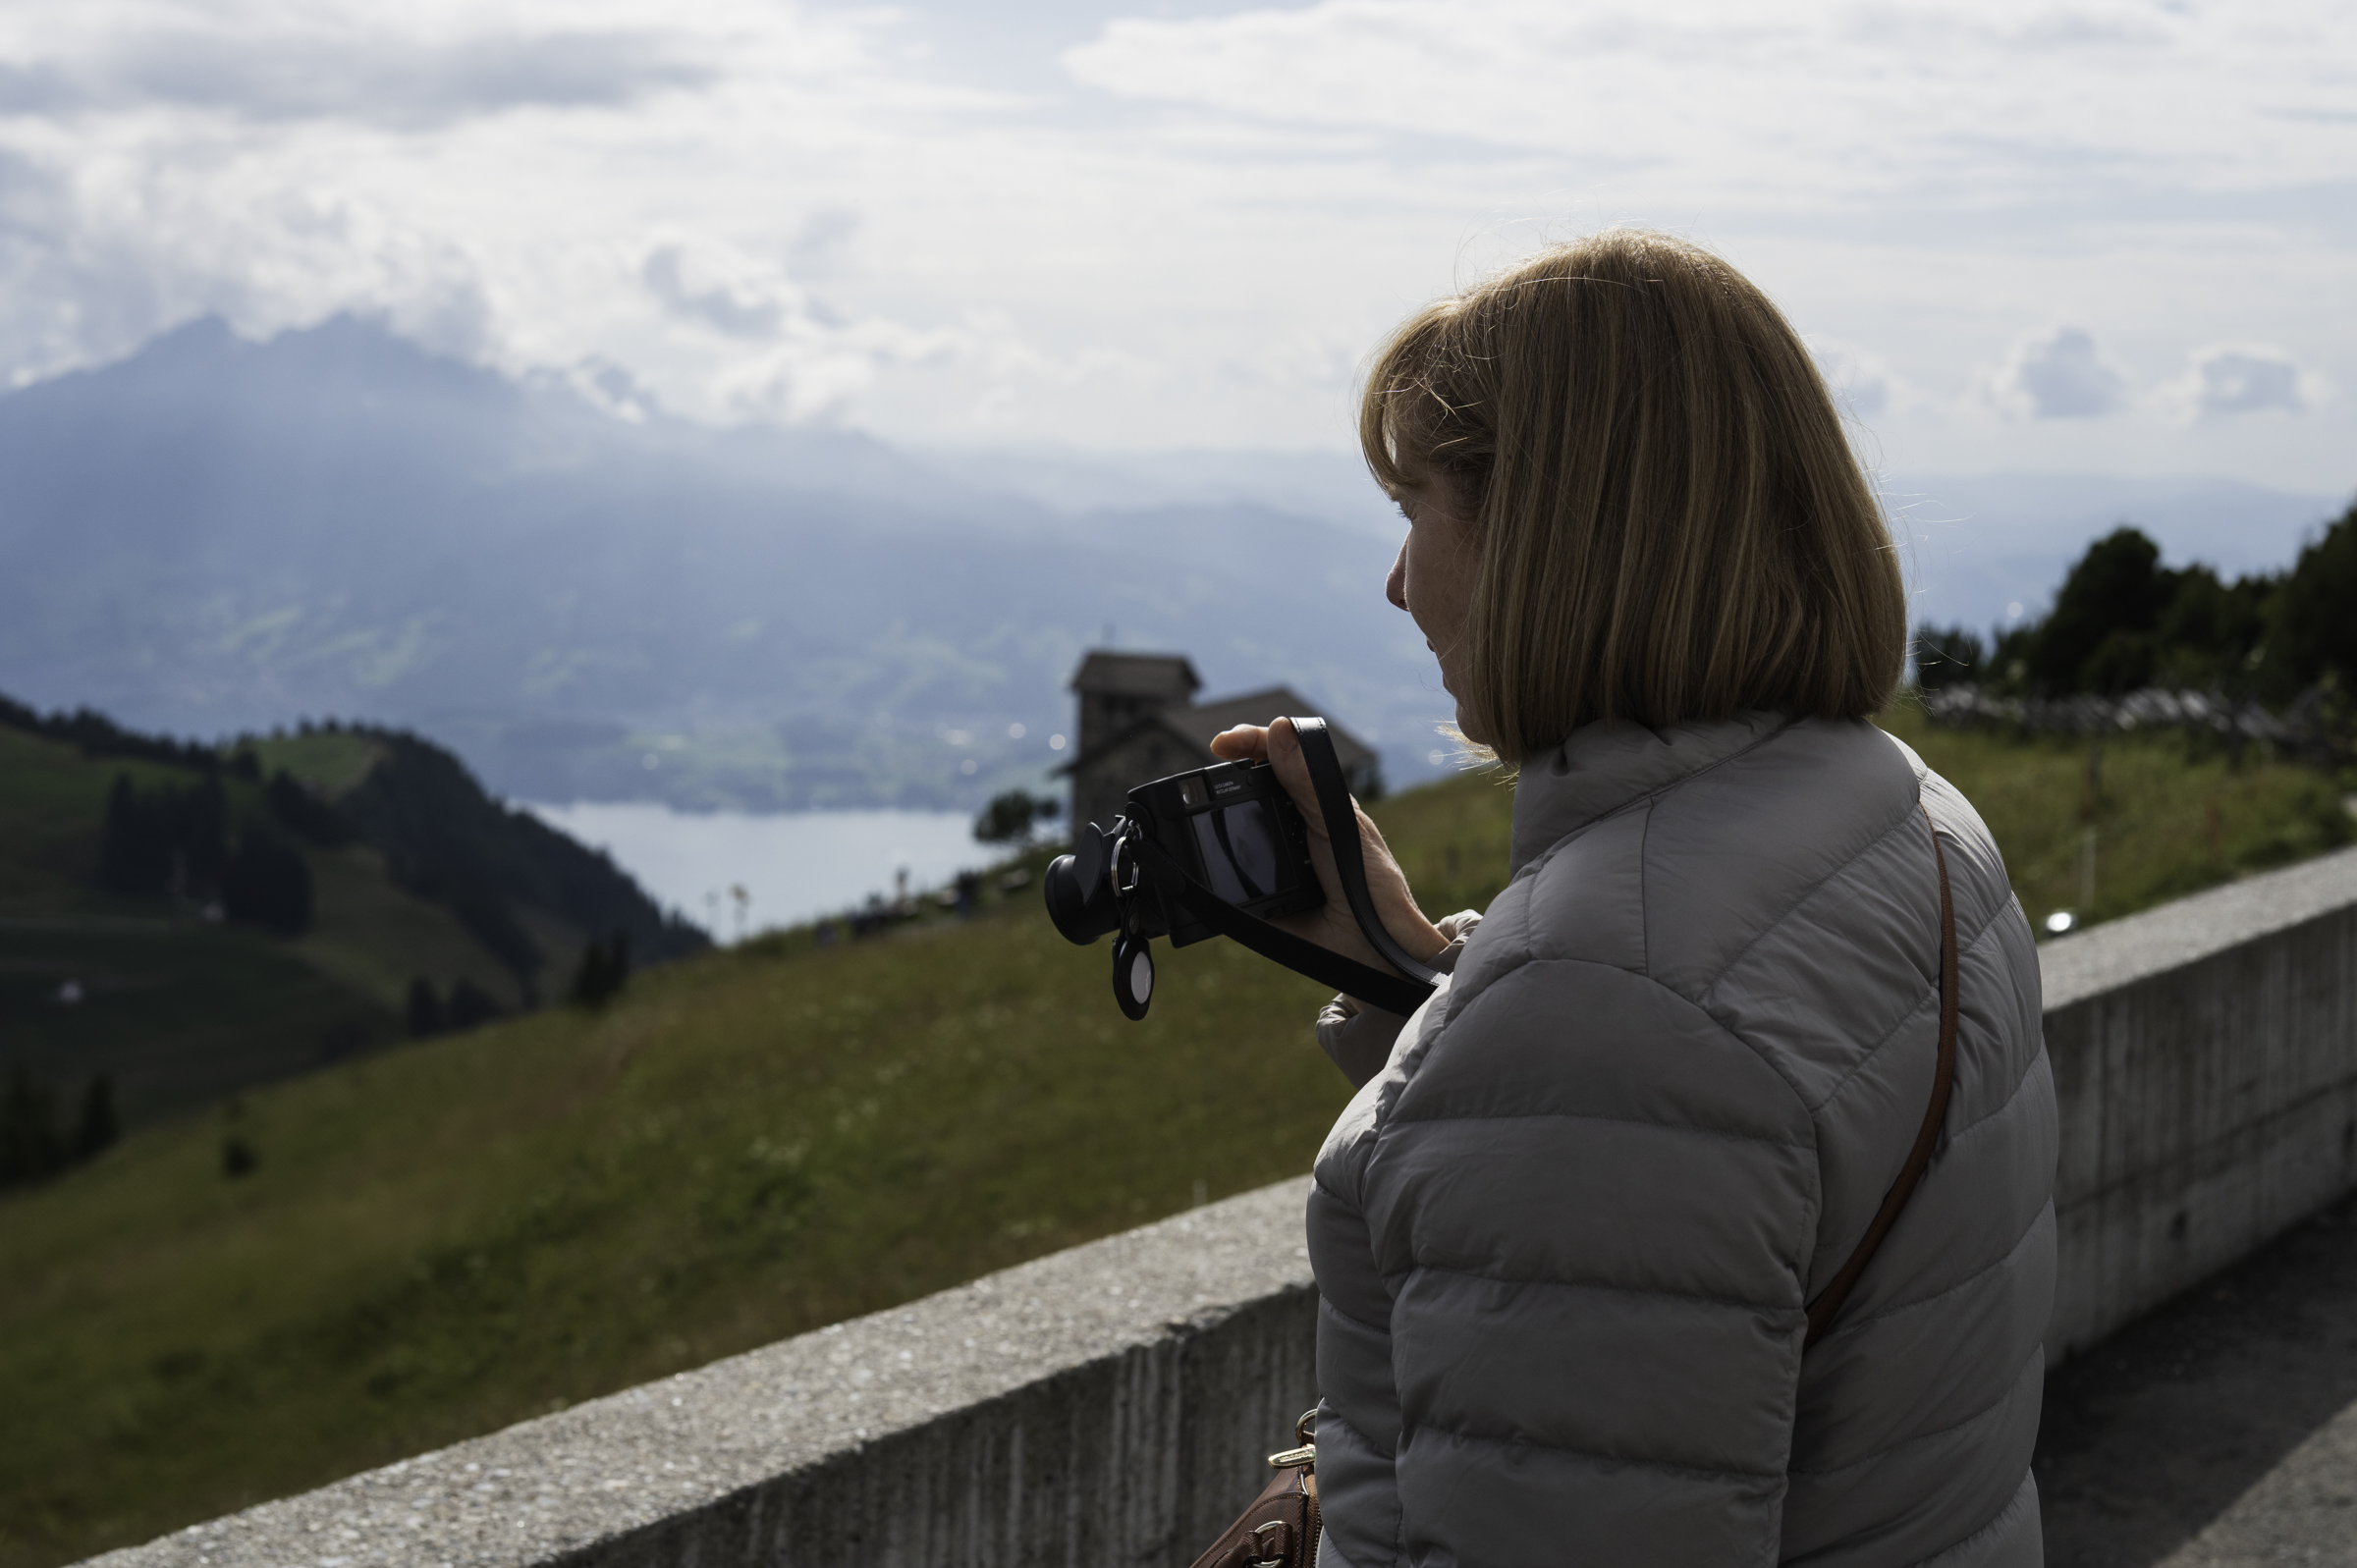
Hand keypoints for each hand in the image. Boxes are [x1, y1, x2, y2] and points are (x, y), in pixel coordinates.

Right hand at [1208, 718, 1447, 1003]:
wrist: (1372, 945)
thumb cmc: (1371, 880)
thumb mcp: (1337, 823)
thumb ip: (1307, 781)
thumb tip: (1279, 730)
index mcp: (1313, 800)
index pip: (1274, 759)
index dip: (1247, 744)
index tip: (1221, 744)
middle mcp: (1290, 825)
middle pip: (1245, 790)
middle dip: (1222, 777)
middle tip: (1209, 768)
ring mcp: (1270, 858)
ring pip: (1232, 830)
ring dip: (1213, 820)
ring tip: (1198, 808)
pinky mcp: (1255, 895)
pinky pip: (1227, 878)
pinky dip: (1213, 867)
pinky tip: (1202, 856)